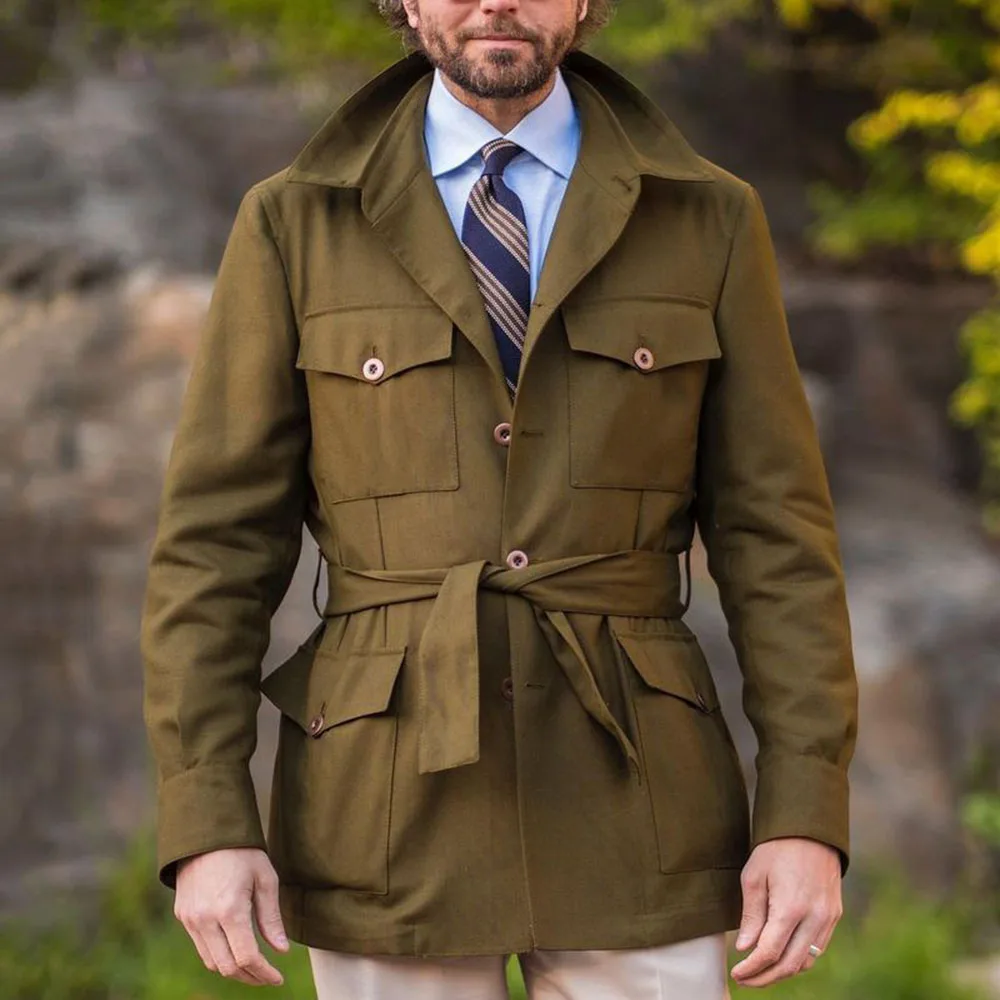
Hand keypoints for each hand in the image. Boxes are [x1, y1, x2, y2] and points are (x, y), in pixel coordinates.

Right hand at [174, 847, 289, 985]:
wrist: (206, 833)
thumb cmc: (242, 852)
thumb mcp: (265, 879)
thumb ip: (271, 918)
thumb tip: (281, 951)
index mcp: (229, 910)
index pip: (246, 957)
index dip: (264, 973)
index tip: (278, 978)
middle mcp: (205, 919)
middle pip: (227, 967)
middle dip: (250, 977)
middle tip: (268, 976)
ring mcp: (190, 919)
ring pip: (211, 962)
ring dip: (233, 969)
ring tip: (254, 966)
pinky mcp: (183, 916)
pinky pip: (201, 947)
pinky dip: (219, 955)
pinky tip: (235, 949)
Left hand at [729, 837, 842, 987]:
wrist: (810, 829)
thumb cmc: (776, 849)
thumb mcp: (754, 876)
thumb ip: (751, 916)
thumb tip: (745, 949)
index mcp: (791, 907)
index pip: (770, 953)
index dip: (752, 968)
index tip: (736, 972)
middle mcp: (814, 918)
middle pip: (790, 965)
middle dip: (766, 978)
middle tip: (745, 979)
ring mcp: (828, 918)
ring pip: (807, 961)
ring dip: (783, 971)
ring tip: (760, 971)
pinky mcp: (834, 915)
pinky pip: (818, 948)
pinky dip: (799, 958)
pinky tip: (781, 955)